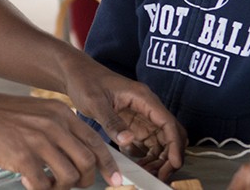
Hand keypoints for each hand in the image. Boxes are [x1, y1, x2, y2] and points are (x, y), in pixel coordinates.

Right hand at [0, 91, 123, 189]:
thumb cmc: (2, 115)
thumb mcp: (38, 112)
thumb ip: (59, 128)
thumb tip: (75, 152)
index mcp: (62, 113)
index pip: (95, 141)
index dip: (108, 164)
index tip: (115, 178)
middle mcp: (55, 125)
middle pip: (87, 161)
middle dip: (87, 180)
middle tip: (77, 186)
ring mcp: (40, 140)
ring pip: (70, 176)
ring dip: (63, 187)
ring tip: (50, 185)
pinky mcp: (23, 156)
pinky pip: (43, 185)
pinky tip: (32, 184)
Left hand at [64, 65, 185, 180]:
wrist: (75, 74)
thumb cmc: (86, 81)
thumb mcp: (95, 102)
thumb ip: (112, 121)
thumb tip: (128, 140)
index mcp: (142, 97)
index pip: (167, 122)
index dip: (174, 144)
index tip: (174, 162)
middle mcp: (146, 106)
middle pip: (169, 134)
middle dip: (169, 155)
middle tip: (161, 174)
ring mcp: (141, 115)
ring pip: (160, 141)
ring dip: (158, 158)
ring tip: (147, 172)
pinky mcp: (133, 123)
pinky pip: (146, 143)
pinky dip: (146, 155)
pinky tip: (135, 162)